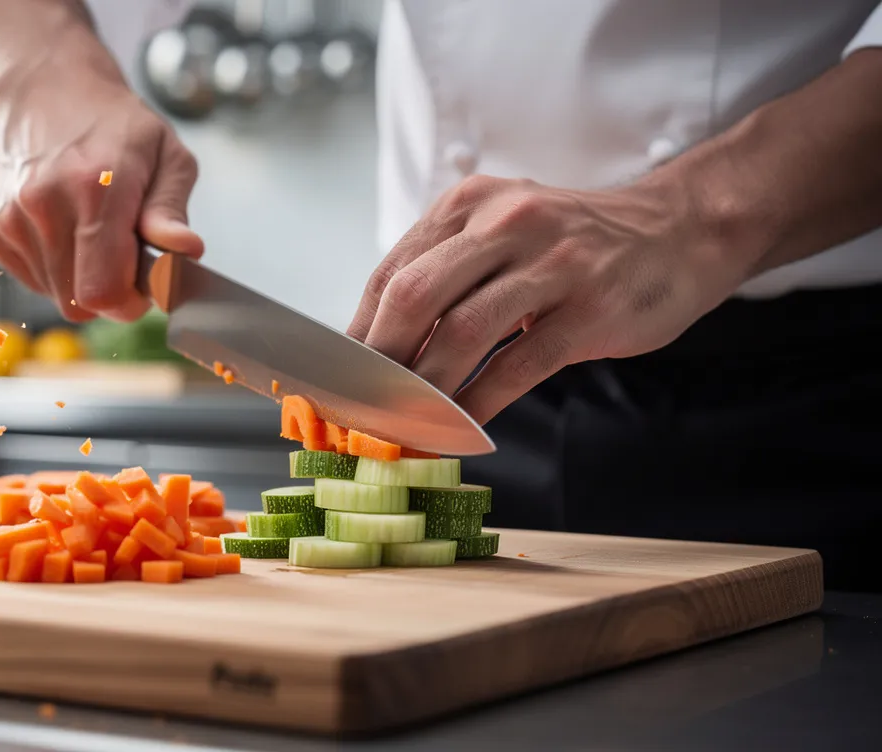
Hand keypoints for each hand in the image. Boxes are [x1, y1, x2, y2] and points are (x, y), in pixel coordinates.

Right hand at [0, 4, 202, 321]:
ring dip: (79, 278)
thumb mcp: (166, 155)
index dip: (128, 304)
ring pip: (53, 294)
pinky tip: (61, 227)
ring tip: (88, 230)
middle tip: (121, 256)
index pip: (102, 291)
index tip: (142, 289)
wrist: (43, 90)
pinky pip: (30, 278)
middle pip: (77, 303)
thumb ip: (172, 210)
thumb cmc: (114, 125)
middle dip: (107, 292)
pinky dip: (52, 266)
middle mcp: (43, 204)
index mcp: (95, 188)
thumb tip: (184, 251)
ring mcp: (9, 217)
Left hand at [348, 174, 756, 423]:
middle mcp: (505, 223)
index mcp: (468, 205)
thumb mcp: (501, 234)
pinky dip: (480, 404)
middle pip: (414, 297)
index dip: (357, 335)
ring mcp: (552, 265)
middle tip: (363, 409)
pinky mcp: (590, 310)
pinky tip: (461, 430)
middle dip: (379, 364)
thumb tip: (376, 347)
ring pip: (462, 334)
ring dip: (424, 392)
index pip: (391, 274)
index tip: (338, 383)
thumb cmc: (574, 245)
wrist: (678, 231)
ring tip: (404, 427)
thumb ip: (444, 275)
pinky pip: (517, 366)